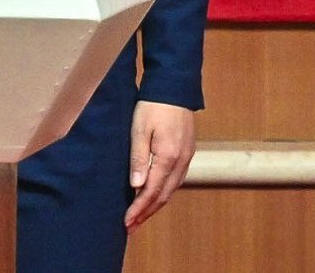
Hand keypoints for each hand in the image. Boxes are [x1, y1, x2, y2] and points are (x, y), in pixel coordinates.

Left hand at [126, 100, 194, 229]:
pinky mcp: (188, 151)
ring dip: (156, 204)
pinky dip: (164, 191)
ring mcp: (187, 156)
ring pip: (171, 189)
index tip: (126, 221)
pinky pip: (177, 179)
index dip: (138, 209)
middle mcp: (181, 160)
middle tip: (131, 226)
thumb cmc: (153, 106)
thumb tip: (136, 186)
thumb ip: (138, 159)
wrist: (175, 87)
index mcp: (168, 156)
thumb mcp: (139, 130)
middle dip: (147, 212)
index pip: (151, 191)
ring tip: (141, 215)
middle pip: (163, 195)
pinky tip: (155, 195)